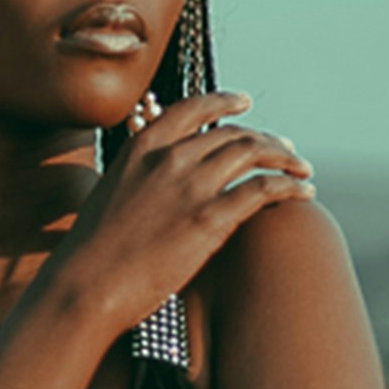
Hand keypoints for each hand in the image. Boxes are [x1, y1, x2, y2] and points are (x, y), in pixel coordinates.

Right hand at [52, 90, 315, 337]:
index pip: (194, 108)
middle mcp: (170, 156)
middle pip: (233, 133)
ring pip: (254, 154)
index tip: (245, 103)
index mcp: (142, 146)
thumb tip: (150, 180)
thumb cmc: (92, 251)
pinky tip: (303, 193)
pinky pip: (264, 189)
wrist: (85, 285)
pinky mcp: (209, 218)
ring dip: (285, 158)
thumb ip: (137, 176)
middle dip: (266, 140)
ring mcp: (190, 185)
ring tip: (302, 169)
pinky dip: (290, 186)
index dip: (225, 102)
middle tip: (285, 151)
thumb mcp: (110, 193)